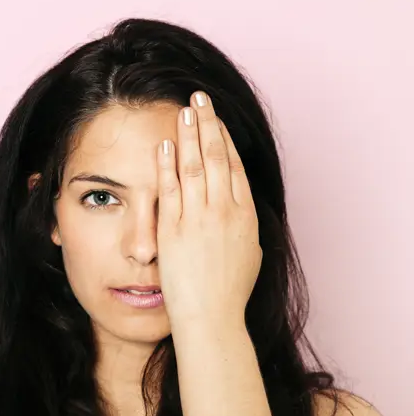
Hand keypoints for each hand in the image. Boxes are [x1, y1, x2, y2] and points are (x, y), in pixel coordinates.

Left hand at [156, 91, 261, 328]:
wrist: (211, 318)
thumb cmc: (230, 291)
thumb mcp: (249, 253)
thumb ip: (244, 225)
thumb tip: (239, 206)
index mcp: (245, 215)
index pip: (234, 165)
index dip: (225, 138)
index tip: (217, 119)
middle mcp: (224, 211)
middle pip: (216, 156)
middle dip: (208, 123)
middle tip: (200, 98)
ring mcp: (198, 218)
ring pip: (195, 165)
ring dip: (190, 134)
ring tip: (184, 109)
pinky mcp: (173, 229)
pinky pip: (171, 189)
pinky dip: (169, 165)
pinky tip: (166, 144)